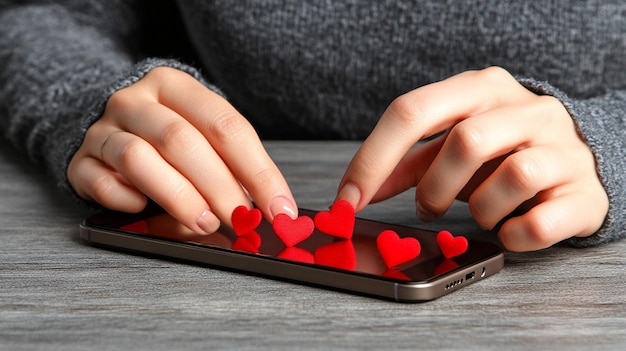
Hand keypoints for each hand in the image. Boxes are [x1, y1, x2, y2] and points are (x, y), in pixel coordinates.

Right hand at [68, 67, 296, 233]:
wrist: (112, 124)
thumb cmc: (170, 133)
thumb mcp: (205, 136)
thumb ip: (233, 168)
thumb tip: (268, 212)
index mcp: (176, 86)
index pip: (226, 127)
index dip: (259, 173)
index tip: (279, 209)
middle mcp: (136, 101)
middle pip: (181, 141)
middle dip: (219, 188)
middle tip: (240, 221)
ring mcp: (103, 128)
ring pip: (138, 159)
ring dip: (178, 197)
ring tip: (204, 223)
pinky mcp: (80, 160)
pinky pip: (101, 182)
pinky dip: (126, 200)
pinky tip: (144, 208)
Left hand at [338, 67, 608, 251]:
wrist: (574, 160)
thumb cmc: (501, 151)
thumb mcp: (451, 146)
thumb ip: (406, 164)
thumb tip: (355, 191)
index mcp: (480, 88)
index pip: (413, 110)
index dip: (373, 159)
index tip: (349, 199)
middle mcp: (525, 109)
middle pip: (464, 141)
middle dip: (434, 188)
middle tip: (428, 207)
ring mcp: (562, 146)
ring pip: (511, 177)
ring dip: (479, 210)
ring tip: (481, 211)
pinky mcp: (585, 191)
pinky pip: (539, 223)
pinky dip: (512, 235)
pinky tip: (509, 227)